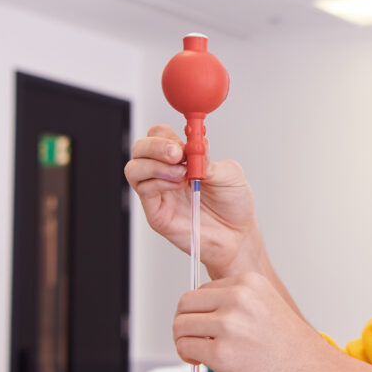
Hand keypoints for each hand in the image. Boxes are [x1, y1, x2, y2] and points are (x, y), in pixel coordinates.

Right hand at [124, 125, 261, 277]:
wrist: (237, 235)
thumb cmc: (233, 205)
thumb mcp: (230, 175)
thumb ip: (209, 158)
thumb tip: (196, 142)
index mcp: (182, 159)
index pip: (158, 136)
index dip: (166, 135)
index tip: (185, 143)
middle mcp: (166, 172)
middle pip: (140, 148)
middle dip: (155, 146)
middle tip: (177, 154)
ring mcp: (159, 192)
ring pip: (134, 168)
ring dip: (156, 165)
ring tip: (182, 174)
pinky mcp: (156, 211)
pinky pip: (143, 190)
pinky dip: (158, 182)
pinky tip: (178, 185)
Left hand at [171, 272, 328, 371]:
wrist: (310, 371)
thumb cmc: (289, 346)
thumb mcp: (264, 305)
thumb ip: (233, 301)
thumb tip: (199, 309)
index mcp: (248, 283)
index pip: (201, 290)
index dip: (199, 311)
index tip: (206, 325)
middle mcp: (238, 298)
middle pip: (185, 304)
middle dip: (185, 323)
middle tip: (194, 338)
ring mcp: (229, 324)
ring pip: (180, 326)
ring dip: (184, 341)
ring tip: (201, 352)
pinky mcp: (221, 352)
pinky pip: (185, 348)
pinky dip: (188, 357)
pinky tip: (203, 362)